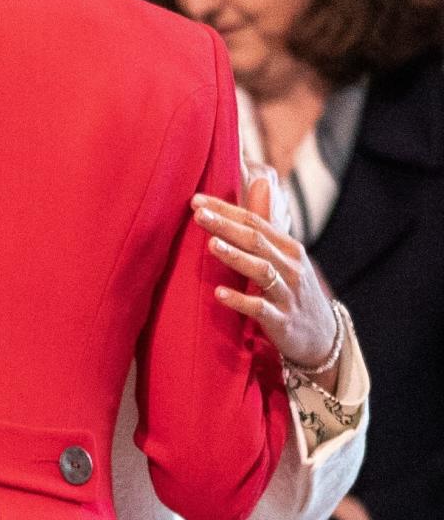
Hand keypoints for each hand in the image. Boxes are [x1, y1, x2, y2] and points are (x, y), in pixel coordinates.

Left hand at [193, 175, 338, 387]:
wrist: (323, 337)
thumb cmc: (294, 291)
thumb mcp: (286, 257)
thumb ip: (266, 226)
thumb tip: (258, 182)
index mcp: (289, 247)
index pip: (254, 221)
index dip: (226, 210)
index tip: (197, 200)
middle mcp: (291, 267)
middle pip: (256, 240)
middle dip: (227, 226)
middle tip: (199, 215)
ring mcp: (287, 294)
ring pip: (261, 270)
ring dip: (236, 256)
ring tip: (211, 244)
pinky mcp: (282, 321)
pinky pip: (260, 309)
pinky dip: (240, 300)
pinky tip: (219, 293)